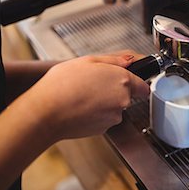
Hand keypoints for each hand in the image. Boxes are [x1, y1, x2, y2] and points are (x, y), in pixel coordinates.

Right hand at [15, 52, 149, 141]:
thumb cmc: (62, 85)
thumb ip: (114, 60)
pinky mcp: (103, 129)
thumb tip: (129, 60)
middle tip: (93, 84)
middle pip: (126, 96)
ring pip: (114, 108)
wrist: (46, 112)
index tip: (131, 81)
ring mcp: (113, 117)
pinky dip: (95, 114)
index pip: (143, 86)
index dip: (136, 82)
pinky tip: (80, 107)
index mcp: (122, 81)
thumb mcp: (88, 60)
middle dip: (113, 90)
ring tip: (83, 95)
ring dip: (103, 102)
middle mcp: (122, 100)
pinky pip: (103, 119)